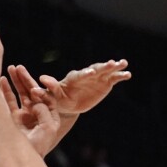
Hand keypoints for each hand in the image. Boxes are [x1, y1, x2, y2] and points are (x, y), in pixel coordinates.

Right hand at [0, 67, 59, 156]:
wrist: (20, 161)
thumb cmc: (37, 148)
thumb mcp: (48, 130)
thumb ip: (44, 112)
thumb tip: (35, 99)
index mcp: (49, 117)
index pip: (46, 98)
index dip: (41, 91)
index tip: (33, 88)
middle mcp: (37, 114)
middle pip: (32, 92)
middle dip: (25, 80)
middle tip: (18, 67)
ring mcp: (23, 115)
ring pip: (19, 94)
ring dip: (15, 81)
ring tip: (10, 68)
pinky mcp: (11, 118)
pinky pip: (8, 101)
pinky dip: (4, 90)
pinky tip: (1, 79)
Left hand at [9, 60, 130, 114]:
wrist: (68, 103)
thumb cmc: (57, 99)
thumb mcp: (51, 96)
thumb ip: (47, 90)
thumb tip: (37, 86)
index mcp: (72, 79)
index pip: (78, 76)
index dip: (85, 74)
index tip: (91, 73)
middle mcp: (85, 76)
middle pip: (94, 70)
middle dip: (102, 67)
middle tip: (111, 63)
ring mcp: (96, 78)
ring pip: (106, 71)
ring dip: (113, 67)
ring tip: (122, 63)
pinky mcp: (105, 83)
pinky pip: (113, 79)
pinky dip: (120, 76)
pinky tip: (128, 74)